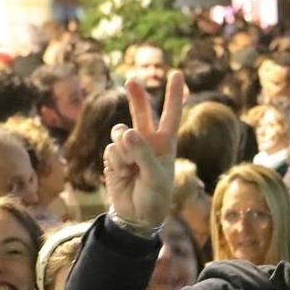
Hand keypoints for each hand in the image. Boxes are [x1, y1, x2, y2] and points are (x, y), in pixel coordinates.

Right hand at [102, 71, 184, 230]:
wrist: (136, 216)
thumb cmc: (154, 197)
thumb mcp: (155, 176)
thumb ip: (142, 152)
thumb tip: (125, 131)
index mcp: (166, 144)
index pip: (171, 114)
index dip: (174, 94)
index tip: (177, 73)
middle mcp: (148, 142)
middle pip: (141, 113)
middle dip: (136, 96)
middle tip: (131, 80)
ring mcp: (129, 148)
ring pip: (120, 133)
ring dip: (124, 149)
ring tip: (131, 169)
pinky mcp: (114, 157)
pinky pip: (111, 148)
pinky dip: (116, 161)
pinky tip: (122, 174)